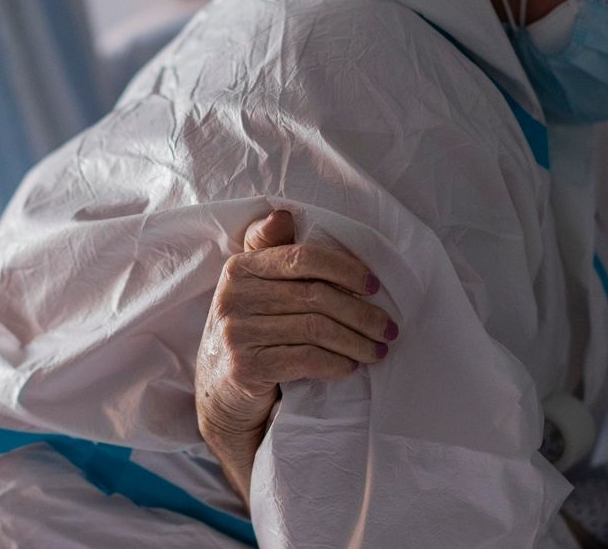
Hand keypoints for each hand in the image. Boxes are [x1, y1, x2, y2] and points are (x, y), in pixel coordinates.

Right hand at [195, 209, 398, 505]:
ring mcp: (236, 332)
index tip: (375, 286)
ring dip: (356, 341)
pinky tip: (350, 366)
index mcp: (240, 268)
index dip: (345, 269)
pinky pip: (305, 359)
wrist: (218, 394)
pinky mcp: (244, 367)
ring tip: (378, 350)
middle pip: (315, 296)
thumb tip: (284, 213)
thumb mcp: (251, 290)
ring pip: (315, 329)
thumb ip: (269, 252)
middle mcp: (233, 295)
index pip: (302, 257)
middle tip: (389, 328)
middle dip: (361, 313)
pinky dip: (335, 363)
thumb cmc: (247, 334)